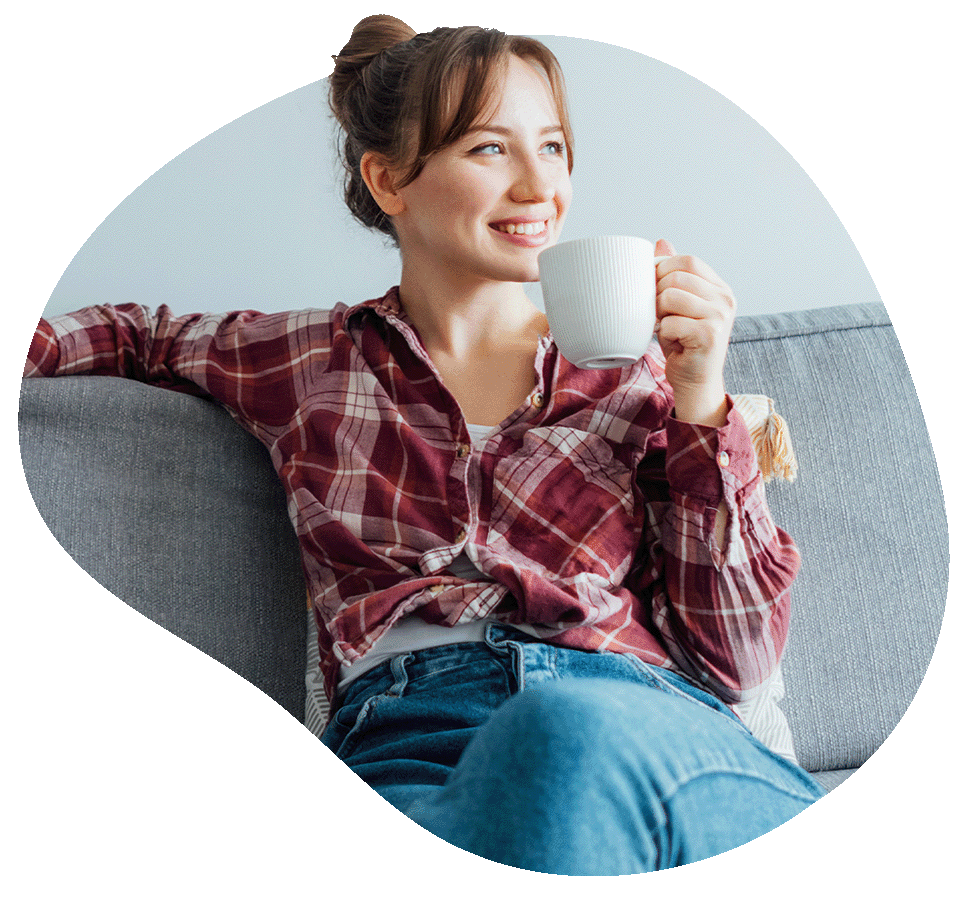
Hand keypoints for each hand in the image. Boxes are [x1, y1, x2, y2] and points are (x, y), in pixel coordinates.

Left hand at [654, 239, 733, 426]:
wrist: (696, 382)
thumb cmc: (683, 343)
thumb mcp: (677, 305)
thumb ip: (673, 275)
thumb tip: (661, 242)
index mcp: (719, 288)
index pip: (688, 261)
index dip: (663, 270)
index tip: (654, 288)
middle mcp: (725, 299)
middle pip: (677, 276)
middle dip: (657, 293)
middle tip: (659, 314)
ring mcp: (720, 317)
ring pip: (671, 297)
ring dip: (658, 313)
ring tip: (665, 326)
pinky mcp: (710, 336)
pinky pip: (670, 323)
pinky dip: (663, 333)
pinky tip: (673, 342)